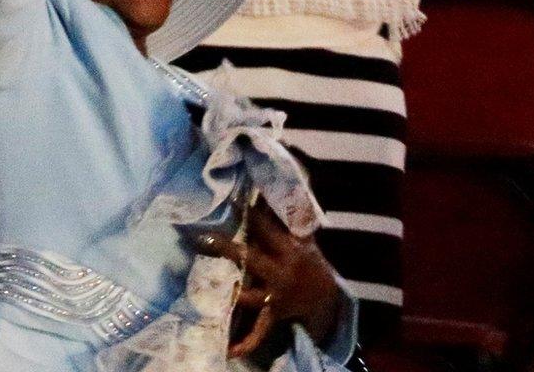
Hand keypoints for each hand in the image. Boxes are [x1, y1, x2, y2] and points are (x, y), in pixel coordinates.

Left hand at [195, 206, 345, 359]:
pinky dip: (246, 343)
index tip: (233, 199)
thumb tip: (288, 182)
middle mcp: (283, 272)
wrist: (328, 298)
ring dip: (233, 294)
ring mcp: (277, 295)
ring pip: (252, 295)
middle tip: (205, 239)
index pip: (268, 229)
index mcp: (291, 250)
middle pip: (252, 258)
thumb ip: (290, 214)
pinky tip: (229, 351)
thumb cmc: (307, 260)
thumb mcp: (304, 237)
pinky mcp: (273, 313)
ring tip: (208, 291)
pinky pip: (259, 330)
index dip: (251, 214)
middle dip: (230, 250)